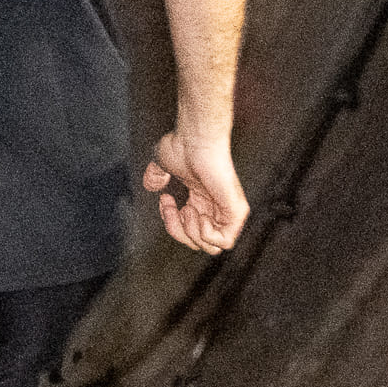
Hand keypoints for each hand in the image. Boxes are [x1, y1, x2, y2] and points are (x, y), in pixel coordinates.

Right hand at [142, 124, 246, 253]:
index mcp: (202, 202)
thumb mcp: (163, 163)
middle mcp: (216, 209)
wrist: (196, 139)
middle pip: (198, 244)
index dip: (171, 224)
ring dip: (190, 233)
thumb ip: (156, 176)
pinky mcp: (236, 211)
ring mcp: (228, 211)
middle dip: (178, 231)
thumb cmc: (183, 145)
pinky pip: (225, 242)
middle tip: (171, 207)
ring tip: (187, 209)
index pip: (189, 233)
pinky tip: (199, 215)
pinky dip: (206, 235)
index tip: (165, 199)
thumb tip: (151, 185)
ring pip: (211, 248)